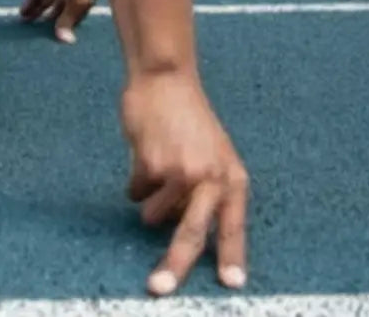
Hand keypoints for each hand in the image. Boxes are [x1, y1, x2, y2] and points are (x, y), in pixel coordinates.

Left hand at [19, 0, 102, 42]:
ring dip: (38, 12)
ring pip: (48, 0)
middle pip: (62, 8)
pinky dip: (31, 2)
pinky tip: (24, 12)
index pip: (79, 14)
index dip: (69, 25)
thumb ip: (68, 19)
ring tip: (26, 24)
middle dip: (50, 19)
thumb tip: (65, 39)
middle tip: (39, 33)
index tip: (57, 37)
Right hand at [121, 71, 249, 296]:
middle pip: (192, 233)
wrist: (165, 79)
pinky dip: (135, 180)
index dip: (231, 257)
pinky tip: (142, 153)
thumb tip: (181, 225)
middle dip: (174, 264)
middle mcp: (210, 179)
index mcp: (231, 178)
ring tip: (154, 167)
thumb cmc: (186, 117)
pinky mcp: (151, 164)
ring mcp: (181, 172)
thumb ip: (206, 190)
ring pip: (155, 212)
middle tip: (158, 288)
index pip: (233, 227)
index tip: (231, 285)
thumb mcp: (211, 155)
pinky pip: (137, 191)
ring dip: (149, 199)